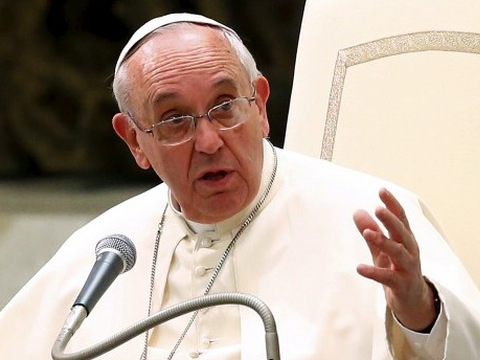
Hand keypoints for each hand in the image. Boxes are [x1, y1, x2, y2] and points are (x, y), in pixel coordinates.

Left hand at [353, 188, 437, 330]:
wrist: (411, 300)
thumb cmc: (396, 268)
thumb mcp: (382, 249)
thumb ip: (372, 231)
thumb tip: (357, 211)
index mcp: (405, 239)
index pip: (401, 217)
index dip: (392, 204)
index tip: (382, 190)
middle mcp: (409, 250)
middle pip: (401, 232)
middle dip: (390, 220)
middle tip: (378, 208)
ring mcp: (407, 267)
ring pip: (397, 252)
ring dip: (382, 241)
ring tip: (367, 232)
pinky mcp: (401, 284)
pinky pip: (387, 277)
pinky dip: (373, 272)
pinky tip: (359, 268)